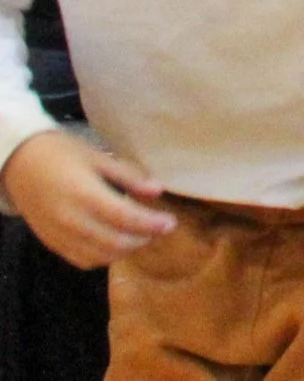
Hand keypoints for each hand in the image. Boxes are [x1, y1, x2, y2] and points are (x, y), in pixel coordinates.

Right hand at [1, 131, 174, 268]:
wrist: (22, 166)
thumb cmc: (64, 155)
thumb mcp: (99, 157)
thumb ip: (128, 176)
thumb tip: (157, 191)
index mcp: (85, 194)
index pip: (124, 217)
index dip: (150, 224)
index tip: (171, 223)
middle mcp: (71, 220)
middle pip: (115, 242)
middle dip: (143, 239)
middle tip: (162, 228)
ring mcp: (60, 236)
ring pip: (100, 256)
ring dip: (126, 250)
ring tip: (144, 235)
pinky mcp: (53, 244)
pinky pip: (82, 260)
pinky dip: (104, 257)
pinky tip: (118, 244)